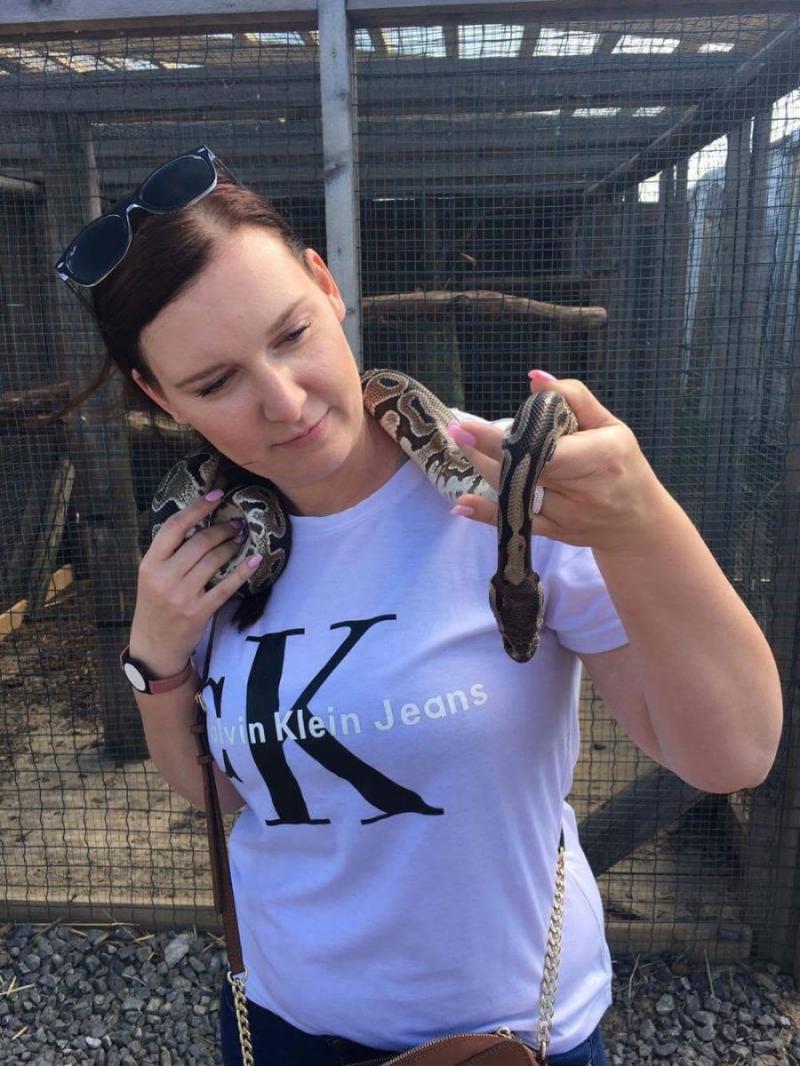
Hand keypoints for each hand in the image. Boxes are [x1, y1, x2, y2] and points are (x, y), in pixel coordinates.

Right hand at [129, 492, 261, 674]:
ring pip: (214, 561)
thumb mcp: (151, 576)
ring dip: (232, 546)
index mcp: (149, 563)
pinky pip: (226, 586)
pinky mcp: (198, 612)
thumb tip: (198, 522)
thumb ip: (168, 553)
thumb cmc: (155, 605)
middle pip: (200, 542)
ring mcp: (181, 596)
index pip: (174, 526)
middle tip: (236, 523)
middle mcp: (164, 577)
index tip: (216, 494)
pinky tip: (254, 560)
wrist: (154, 646)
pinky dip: (242, 571)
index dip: (197, 507)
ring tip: (240, 539)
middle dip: (222, 529)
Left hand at [447, 371, 669, 554]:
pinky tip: (462, 504)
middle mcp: (580, 490)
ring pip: (514, 493)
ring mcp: (565, 516)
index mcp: (598, 457)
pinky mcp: (553, 533)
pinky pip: (516, 524)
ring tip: (463, 445)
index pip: (544, 448)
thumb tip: (535, 378)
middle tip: (457, 430)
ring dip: (482, 469)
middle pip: (522, 469)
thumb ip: (574, 399)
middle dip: (486, 449)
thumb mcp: (610, 426)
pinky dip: (486, 514)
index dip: (505, 440)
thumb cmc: (623, 465)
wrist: (637, 524)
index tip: (469, 426)